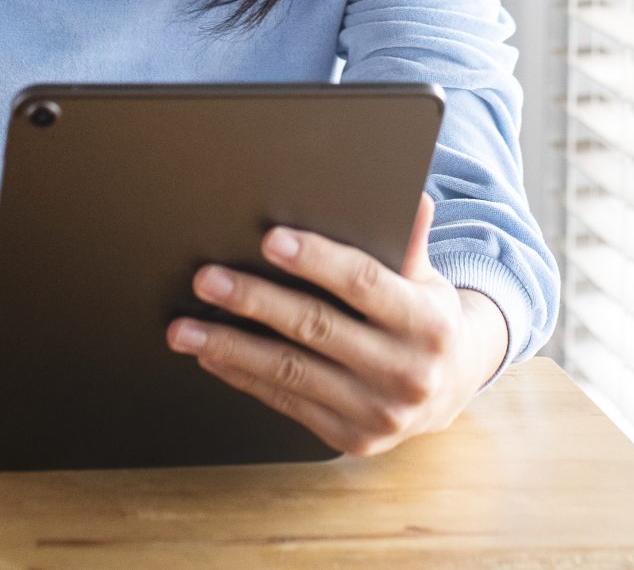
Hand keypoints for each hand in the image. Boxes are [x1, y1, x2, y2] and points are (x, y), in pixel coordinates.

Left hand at [165, 191, 510, 456]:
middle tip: (206, 279)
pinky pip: (287, 402)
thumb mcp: (427, 278)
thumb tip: (412, 196)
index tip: (269, 239)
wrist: (449, 388)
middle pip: (316, 328)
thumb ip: (410, 242)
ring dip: (231, 347)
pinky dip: (244, 377)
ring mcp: (379, 413)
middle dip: (254, 301)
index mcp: (428, 323)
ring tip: (184, 328)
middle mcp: (407, 372)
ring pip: (291, 371)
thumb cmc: (424, 318)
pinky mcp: (352, 438)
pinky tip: (212, 356)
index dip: (317, 260)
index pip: (364, 283)